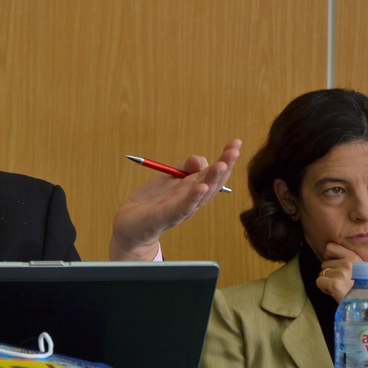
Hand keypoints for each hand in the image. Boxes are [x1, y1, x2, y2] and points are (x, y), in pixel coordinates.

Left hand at [109, 139, 241, 260]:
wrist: (130, 226)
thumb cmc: (152, 201)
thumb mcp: (170, 176)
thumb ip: (186, 167)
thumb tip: (201, 160)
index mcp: (194, 188)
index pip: (214, 172)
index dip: (226, 158)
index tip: (236, 142)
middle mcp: (192, 199)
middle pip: (213, 182)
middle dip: (225, 165)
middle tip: (235, 151)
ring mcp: (181, 208)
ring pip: (202, 193)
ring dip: (213, 178)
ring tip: (221, 164)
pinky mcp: (167, 216)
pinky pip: (182, 207)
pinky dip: (193, 197)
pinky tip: (200, 187)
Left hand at [316, 242, 358, 302]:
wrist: (367, 305)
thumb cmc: (363, 289)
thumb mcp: (362, 271)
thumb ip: (350, 263)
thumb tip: (332, 258)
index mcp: (354, 258)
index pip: (330, 247)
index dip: (328, 256)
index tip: (333, 263)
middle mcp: (347, 263)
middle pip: (325, 263)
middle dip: (330, 272)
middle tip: (340, 281)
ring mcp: (341, 273)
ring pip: (322, 273)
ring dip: (327, 281)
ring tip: (339, 287)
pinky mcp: (334, 284)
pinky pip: (319, 281)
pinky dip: (323, 287)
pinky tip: (334, 291)